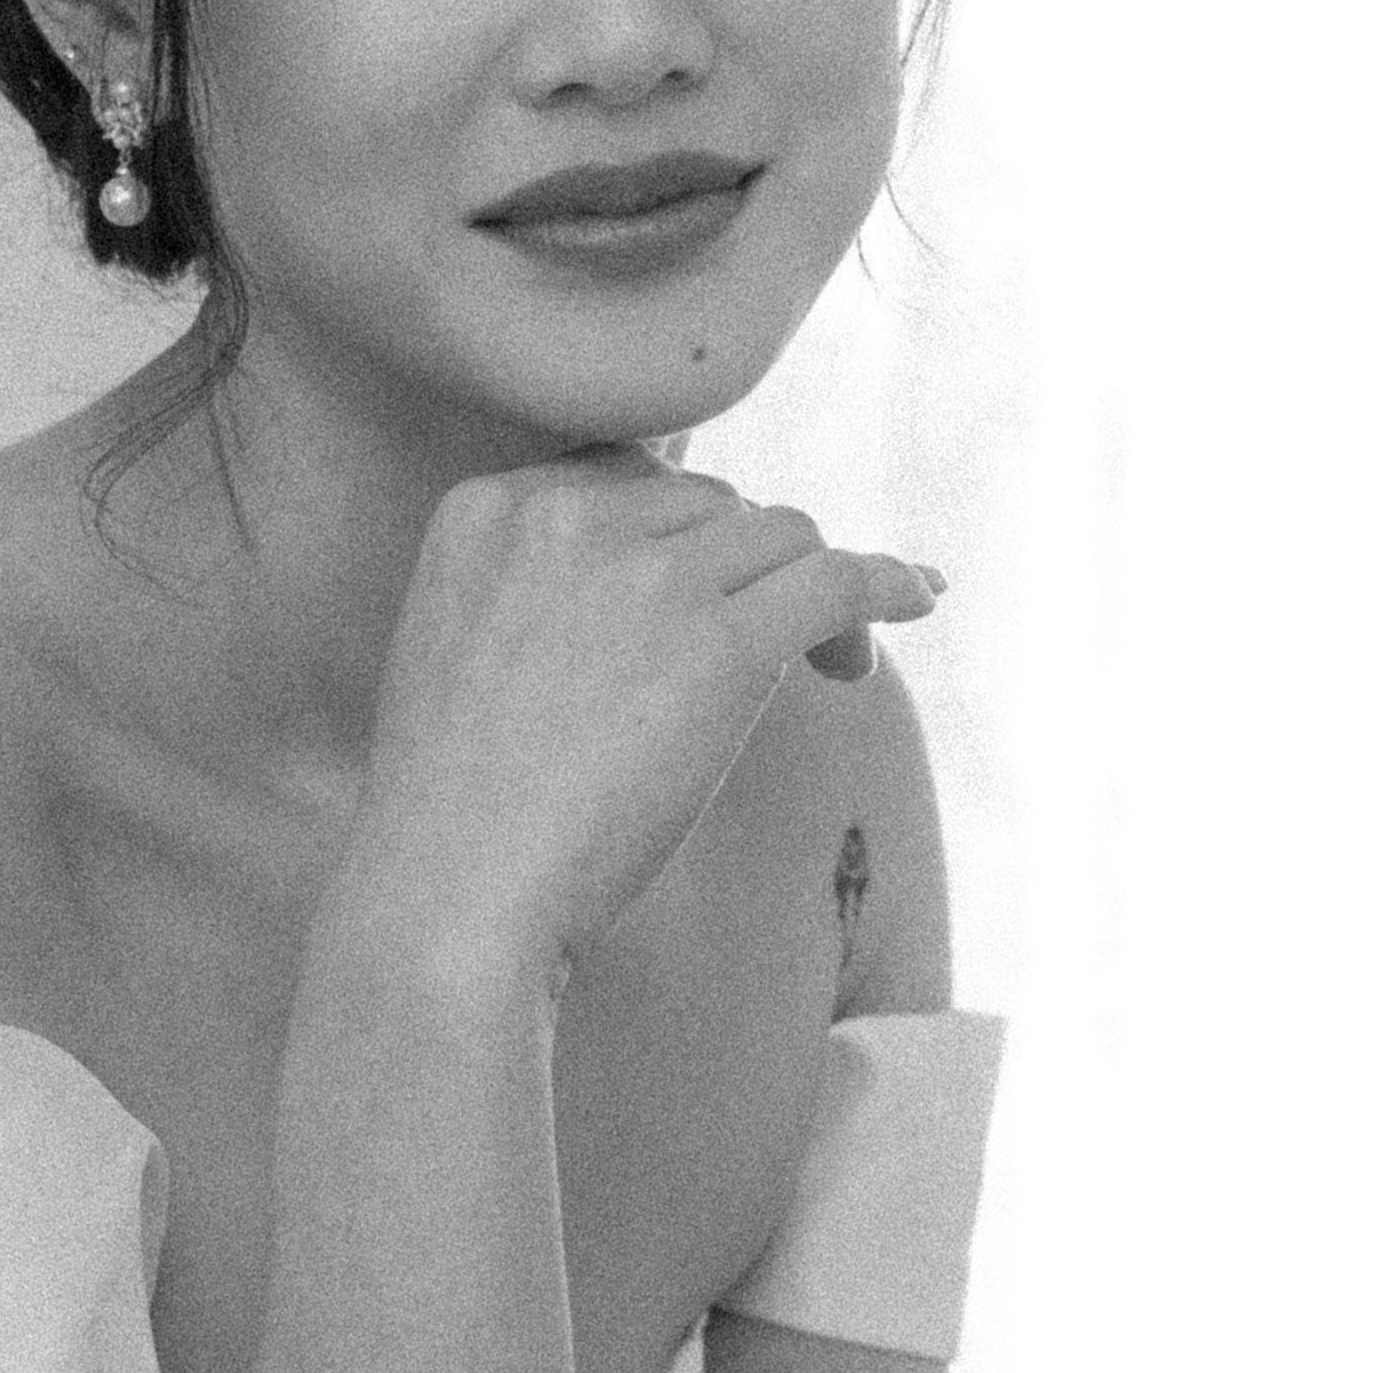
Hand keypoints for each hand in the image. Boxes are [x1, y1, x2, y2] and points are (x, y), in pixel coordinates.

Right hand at [344, 460, 941, 980]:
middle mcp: (566, 516)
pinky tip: (920, 597)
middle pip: (709, 505)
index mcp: (489, 509)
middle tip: (774, 649)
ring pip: (780, 535)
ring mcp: (648, 575)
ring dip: (813, 590)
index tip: (705, 593)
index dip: (682, 536)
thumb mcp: (458, 649)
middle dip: (747, 568)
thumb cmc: (452, 814)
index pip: (627, 479)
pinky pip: (837, 578)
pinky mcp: (723, 642)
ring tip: (831, 662)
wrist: (452, 892)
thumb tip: (648, 601)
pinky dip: (888, 583)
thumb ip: (532, 593)